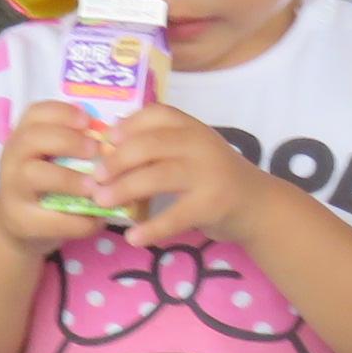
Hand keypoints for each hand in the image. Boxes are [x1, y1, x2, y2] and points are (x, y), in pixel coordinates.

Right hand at [0, 100, 118, 248]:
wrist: (19, 222)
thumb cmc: (47, 183)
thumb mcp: (54, 159)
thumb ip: (76, 147)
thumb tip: (113, 143)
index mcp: (24, 137)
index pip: (35, 113)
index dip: (62, 113)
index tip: (88, 121)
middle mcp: (12, 159)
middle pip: (31, 139)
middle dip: (67, 140)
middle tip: (95, 150)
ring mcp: (12, 190)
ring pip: (33, 175)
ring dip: (69, 179)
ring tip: (95, 186)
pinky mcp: (20, 221)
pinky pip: (48, 219)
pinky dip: (77, 220)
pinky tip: (97, 219)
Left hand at [96, 103, 268, 247]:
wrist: (258, 205)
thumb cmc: (213, 177)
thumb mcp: (191, 151)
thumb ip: (160, 145)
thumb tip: (110, 141)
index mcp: (192, 128)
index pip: (157, 115)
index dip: (128, 125)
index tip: (106, 140)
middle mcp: (200, 144)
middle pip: (150, 145)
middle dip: (117, 161)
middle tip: (94, 178)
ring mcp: (208, 173)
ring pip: (158, 176)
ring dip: (125, 189)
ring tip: (102, 202)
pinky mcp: (212, 204)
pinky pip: (176, 216)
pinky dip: (152, 228)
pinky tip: (132, 237)